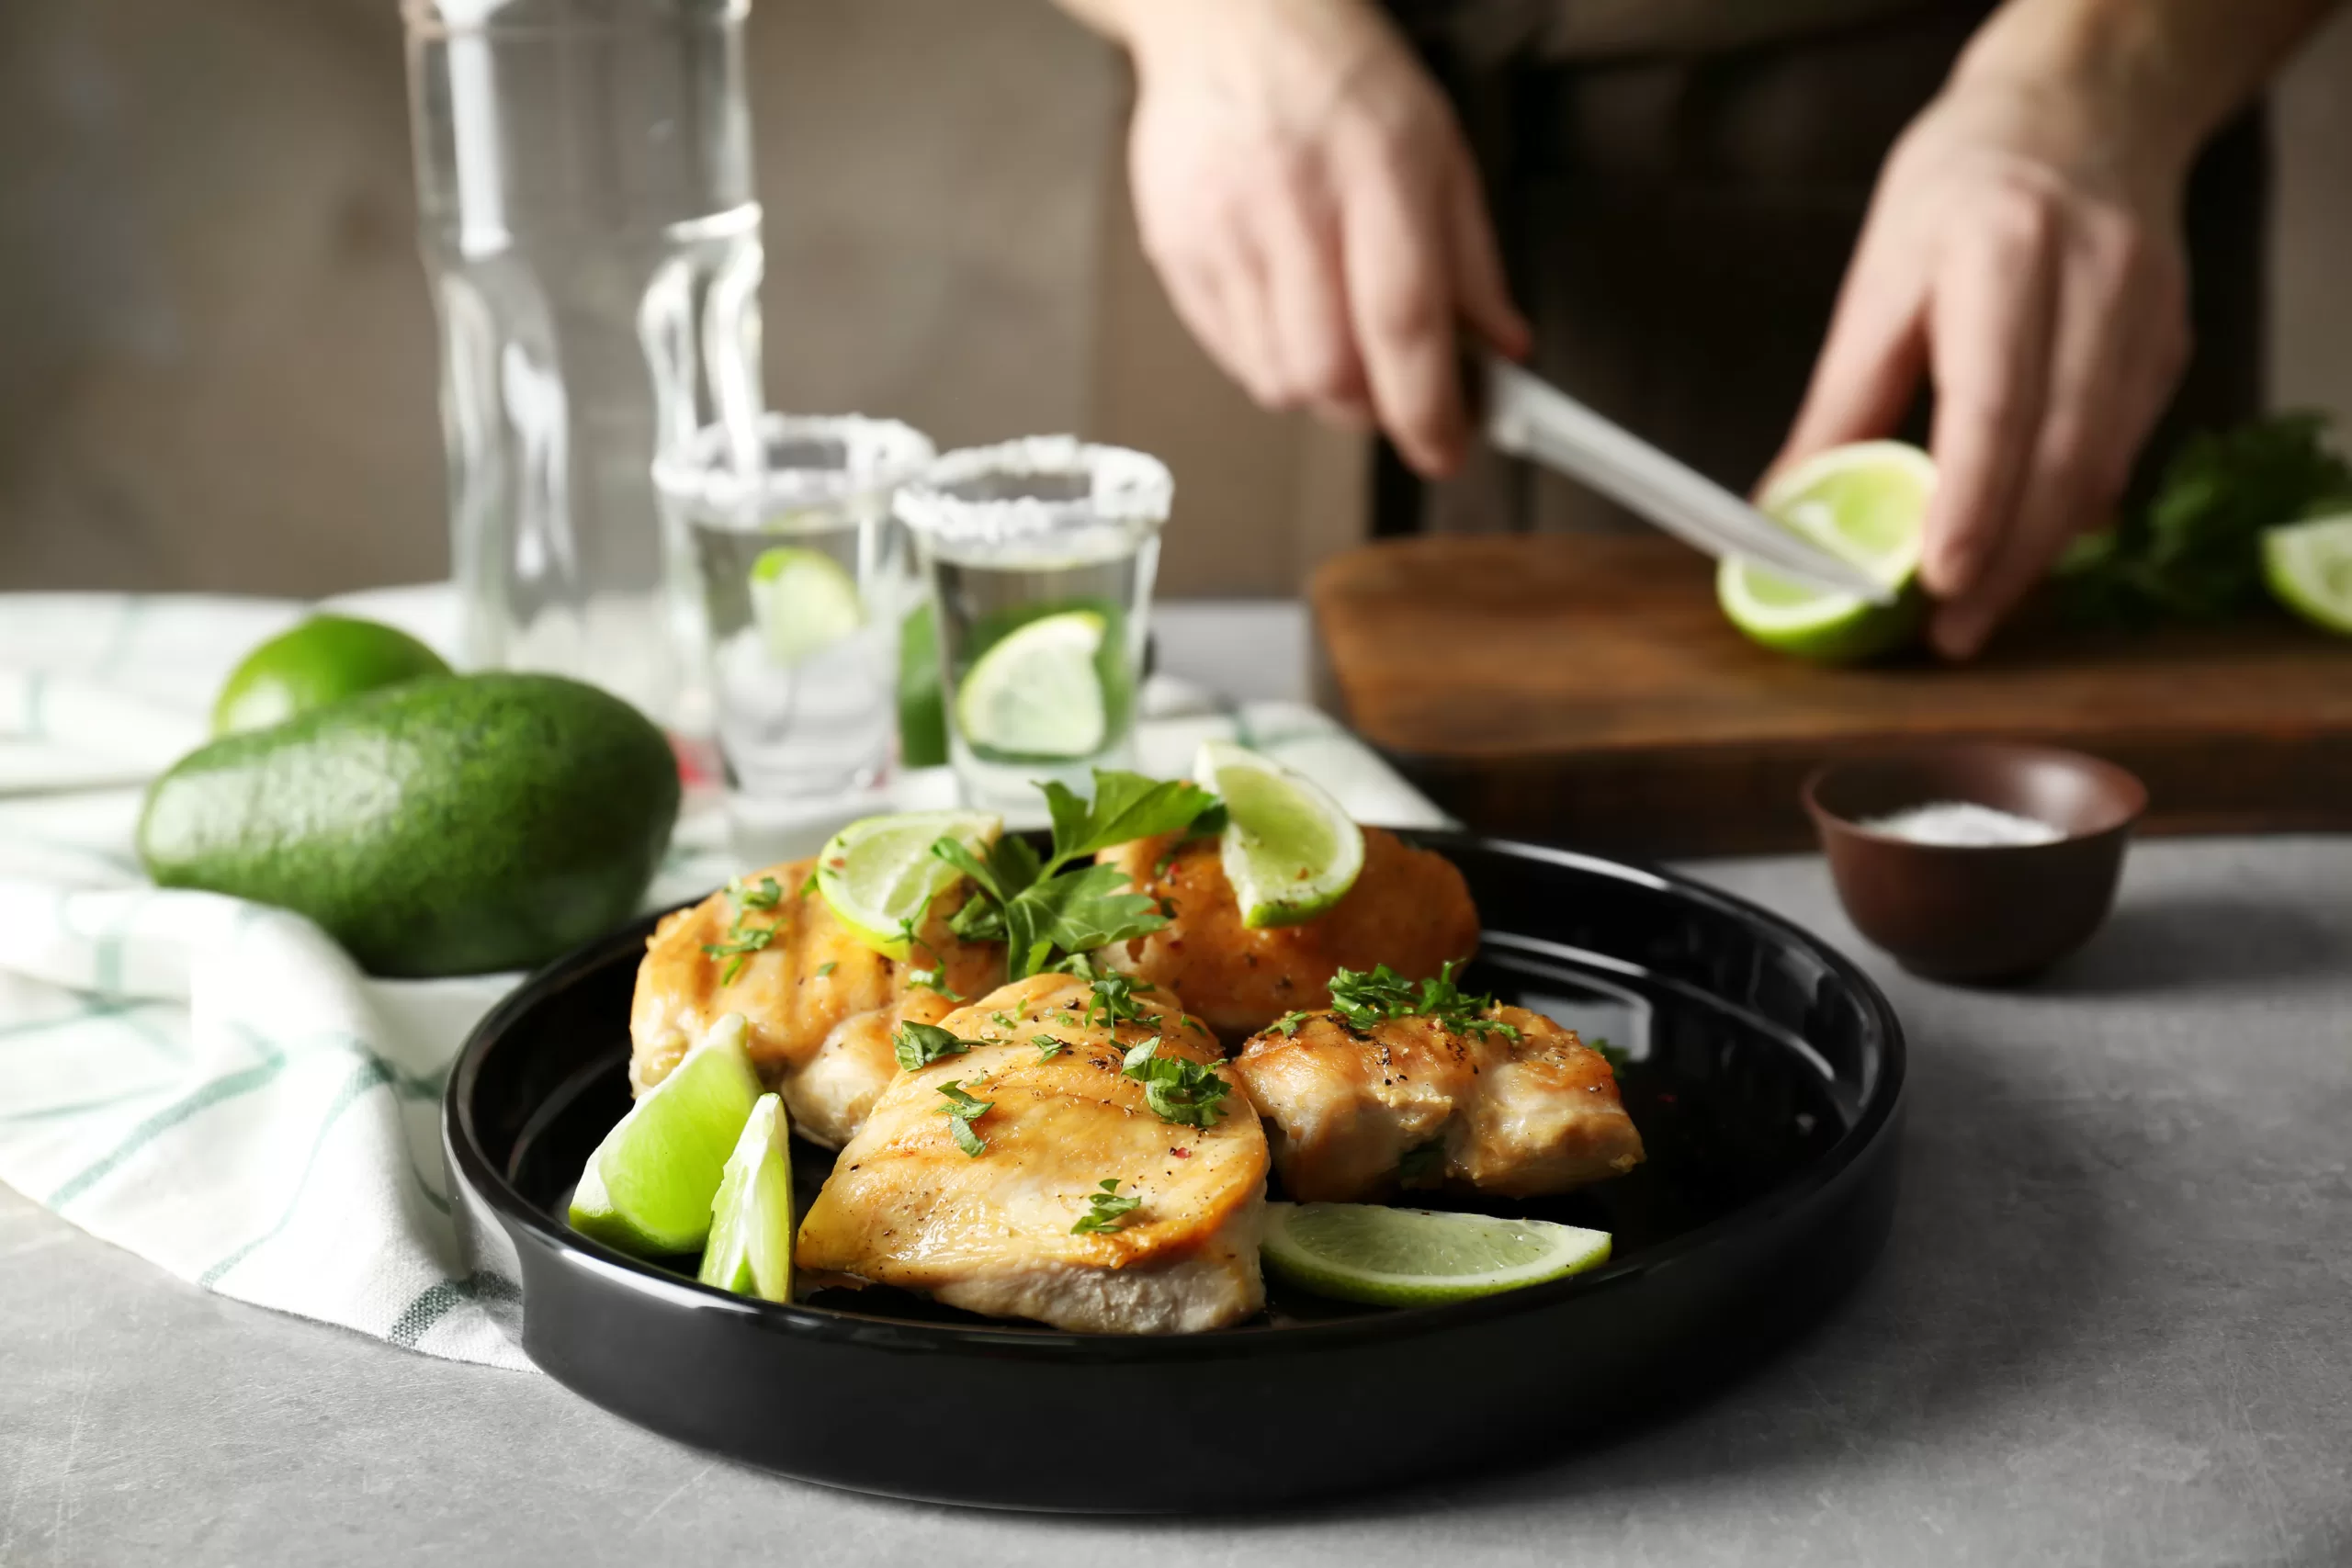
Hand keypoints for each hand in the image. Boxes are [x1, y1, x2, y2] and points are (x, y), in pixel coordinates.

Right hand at [1115, 0, 1528, 475]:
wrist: (1230, 19)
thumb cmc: (1341, 79)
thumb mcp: (1438, 148)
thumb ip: (1473, 258)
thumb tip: (1505, 349)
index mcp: (1376, 170)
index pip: (1401, 319)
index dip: (1426, 405)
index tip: (1446, 447)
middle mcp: (1292, 202)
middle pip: (1327, 371)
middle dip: (1371, 410)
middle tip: (1395, 392)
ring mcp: (1222, 230)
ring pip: (1275, 378)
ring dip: (1321, 391)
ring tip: (1340, 339)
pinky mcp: (1174, 251)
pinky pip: (1230, 355)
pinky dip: (1271, 363)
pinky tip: (1291, 314)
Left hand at [1774, 67, 2191, 657]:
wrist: (2080, 114)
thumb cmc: (1957, 196)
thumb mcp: (1878, 282)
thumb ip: (1840, 405)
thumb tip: (1785, 511)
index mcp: (2004, 248)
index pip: (1996, 395)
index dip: (1972, 498)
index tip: (1938, 579)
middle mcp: (2094, 278)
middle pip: (2062, 446)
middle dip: (2008, 556)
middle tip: (1952, 632)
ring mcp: (2146, 313)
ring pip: (2101, 461)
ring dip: (2039, 550)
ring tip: (1975, 612)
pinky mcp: (2169, 346)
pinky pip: (2121, 449)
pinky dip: (2069, 509)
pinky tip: (2024, 548)